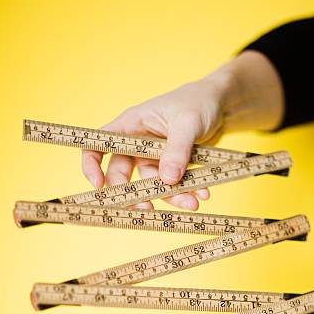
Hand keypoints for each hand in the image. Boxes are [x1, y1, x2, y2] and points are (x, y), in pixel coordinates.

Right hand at [81, 51, 283, 209]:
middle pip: (122, 174)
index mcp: (130, 125)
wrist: (222, 106)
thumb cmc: (199, 102)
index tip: (98, 187)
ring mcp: (153, 157)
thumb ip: (177, 150)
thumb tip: (167, 180)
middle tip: (148, 211)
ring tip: (193, 203)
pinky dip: (186, 192)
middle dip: (134, 194)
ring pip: (152, 185)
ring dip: (171, 197)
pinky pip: (173, 186)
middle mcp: (137, 143)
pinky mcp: (170, 167)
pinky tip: (202, 195)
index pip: (98, 145)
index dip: (91, 166)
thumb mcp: (188, 123)